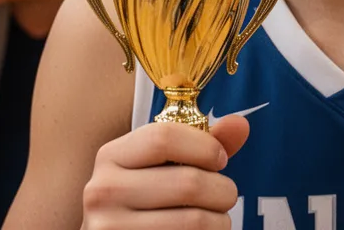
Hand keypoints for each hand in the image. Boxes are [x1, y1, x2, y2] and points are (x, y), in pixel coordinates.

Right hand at [83, 116, 248, 228]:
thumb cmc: (145, 200)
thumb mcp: (163, 166)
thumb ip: (201, 145)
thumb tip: (240, 123)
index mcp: (111, 156)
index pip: (164, 137)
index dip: (205, 147)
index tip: (221, 159)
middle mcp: (103, 191)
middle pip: (187, 182)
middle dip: (222, 190)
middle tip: (225, 195)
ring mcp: (109, 227)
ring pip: (193, 220)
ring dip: (220, 221)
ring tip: (216, 219)